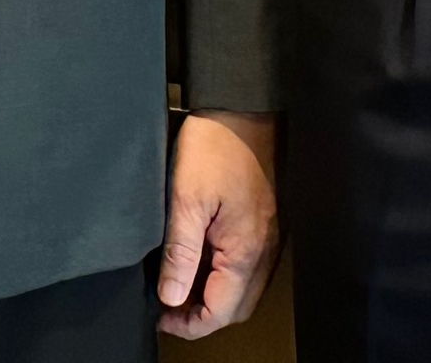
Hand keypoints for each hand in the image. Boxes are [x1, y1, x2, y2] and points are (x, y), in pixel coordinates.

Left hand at [157, 109, 277, 339]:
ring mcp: (268, 237)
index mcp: (246, 250)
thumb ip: (179, 253)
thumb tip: (172, 296)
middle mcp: (265, 250)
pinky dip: (223, 274)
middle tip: (169, 307)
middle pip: (236, 306)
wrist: (242, 107)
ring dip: (213, 295)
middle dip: (203, 315)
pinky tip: (198, 258)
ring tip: (178, 283)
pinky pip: (247, 264)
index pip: (221, 310)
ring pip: (243, 288)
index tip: (162, 317)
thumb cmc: (215, 146)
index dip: (189, 323)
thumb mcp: (185, 199)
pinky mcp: (265, 222)